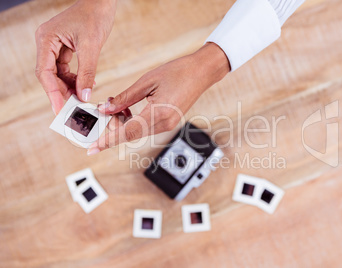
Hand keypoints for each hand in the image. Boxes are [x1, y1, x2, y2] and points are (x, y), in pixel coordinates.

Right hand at [35, 0, 116, 113]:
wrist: (102, 2)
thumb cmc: (96, 17)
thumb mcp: (92, 47)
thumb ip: (87, 73)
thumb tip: (84, 96)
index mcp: (46, 39)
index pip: (44, 72)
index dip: (52, 92)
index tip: (59, 109)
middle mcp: (46, 42)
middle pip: (48, 75)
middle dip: (61, 92)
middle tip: (73, 109)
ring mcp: (53, 45)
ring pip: (57, 73)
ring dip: (68, 87)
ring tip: (81, 100)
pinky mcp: (63, 47)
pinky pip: (65, 68)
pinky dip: (74, 78)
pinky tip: (85, 86)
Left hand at [87, 42, 229, 154]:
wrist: (201, 72)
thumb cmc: (177, 72)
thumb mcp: (147, 81)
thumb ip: (125, 98)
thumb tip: (106, 109)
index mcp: (158, 113)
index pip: (127, 132)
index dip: (107, 141)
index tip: (92, 149)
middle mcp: (164, 124)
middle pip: (131, 135)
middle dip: (113, 128)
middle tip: (104, 110)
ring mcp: (168, 125)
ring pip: (137, 132)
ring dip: (122, 124)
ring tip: (116, 107)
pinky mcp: (169, 123)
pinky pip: (146, 128)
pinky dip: (133, 122)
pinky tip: (127, 110)